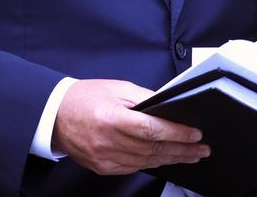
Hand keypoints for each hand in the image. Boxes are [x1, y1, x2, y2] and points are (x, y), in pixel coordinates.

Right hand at [52, 79, 209, 175]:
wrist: (55, 115)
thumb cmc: (84, 98)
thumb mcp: (116, 88)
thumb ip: (144, 98)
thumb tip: (169, 108)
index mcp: (111, 118)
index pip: (151, 129)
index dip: (176, 133)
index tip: (195, 134)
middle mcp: (108, 141)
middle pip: (153, 149)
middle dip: (182, 149)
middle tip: (202, 148)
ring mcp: (106, 158)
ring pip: (147, 162)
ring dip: (172, 159)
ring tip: (191, 155)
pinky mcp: (104, 168)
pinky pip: (135, 167)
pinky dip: (153, 163)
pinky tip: (166, 159)